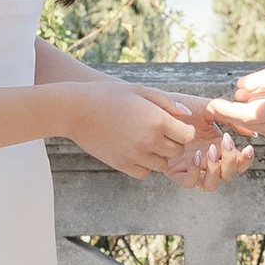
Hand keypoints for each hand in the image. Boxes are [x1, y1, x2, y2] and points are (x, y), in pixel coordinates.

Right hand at [57, 78, 246, 183]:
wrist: (76, 109)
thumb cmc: (109, 95)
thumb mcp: (140, 91)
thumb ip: (166, 102)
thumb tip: (187, 115)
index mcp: (157, 120)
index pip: (187, 136)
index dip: (184, 130)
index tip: (175, 125)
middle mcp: (150, 140)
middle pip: (177, 151)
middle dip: (173, 143)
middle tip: (161, 133)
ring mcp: (136, 155)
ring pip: (163, 164)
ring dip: (159, 155)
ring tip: (147, 141)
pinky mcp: (122, 165)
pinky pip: (145, 173)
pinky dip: (144, 165)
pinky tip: (136, 151)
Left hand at [138, 89, 255, 191]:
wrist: (156, 106)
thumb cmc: (182, 106)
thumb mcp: (209, 109)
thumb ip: (230, 119)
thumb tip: (253, 133)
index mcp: (218, 146)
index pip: (239, 162)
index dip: (245, 160)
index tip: (247, 147)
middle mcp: (207, 160)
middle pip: (228, 175)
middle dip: (231, 162)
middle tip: (224, 143)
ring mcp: (192, 167)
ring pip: (211, 184)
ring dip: (215, 170)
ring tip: (210, 151)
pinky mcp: (176, 171)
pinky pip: (190, 182)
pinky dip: (196, 173)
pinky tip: (196, 156)